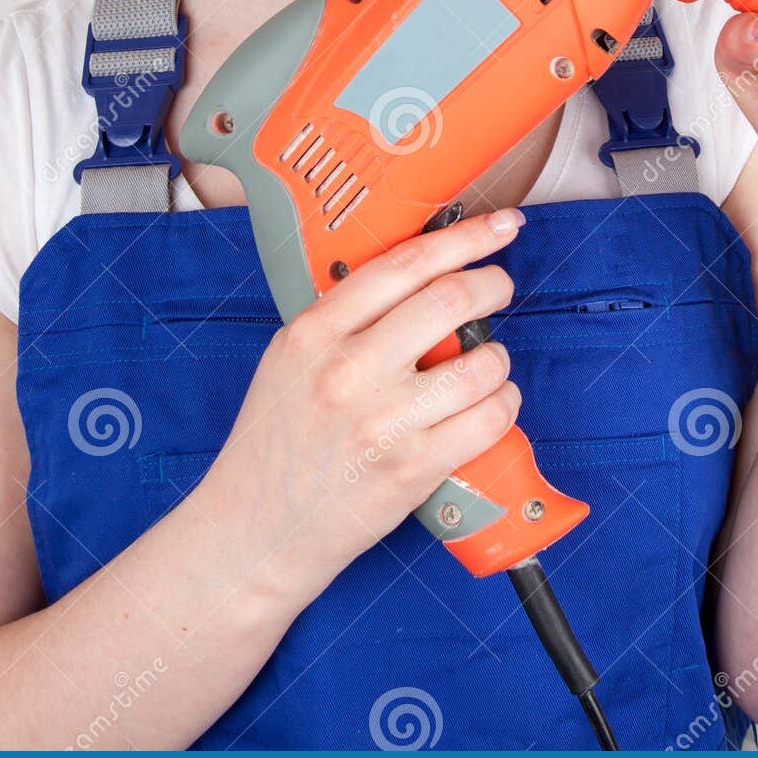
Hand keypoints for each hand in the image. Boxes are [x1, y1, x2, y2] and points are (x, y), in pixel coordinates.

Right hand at [195, 209, 524, 608]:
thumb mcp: (289, 359)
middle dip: (492, 286)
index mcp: (316, 332)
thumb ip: (344, 316)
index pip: (405, 263)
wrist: (253, 531)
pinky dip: (503, 405)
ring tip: (488, 362)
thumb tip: (416, 274)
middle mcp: (349, 370)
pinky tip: (493, 404)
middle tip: (499, 287)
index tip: (497, 227)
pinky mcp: (412, 469)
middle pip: (451, 300)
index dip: (464, 237)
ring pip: (481, 363)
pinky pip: (488, 420)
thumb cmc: (275, 443)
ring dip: (498, 357)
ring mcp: (383, 421)